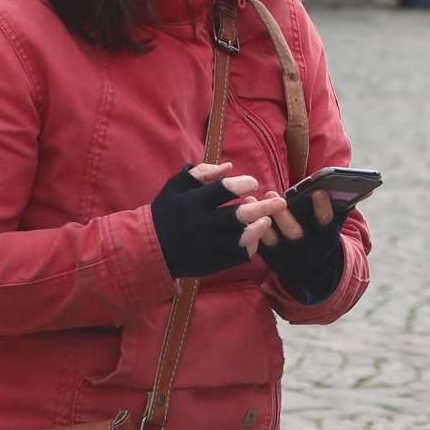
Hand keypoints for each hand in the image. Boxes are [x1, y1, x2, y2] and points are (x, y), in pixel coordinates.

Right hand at [148, 162, 256, 278]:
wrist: (149, 250)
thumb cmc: (166, 212)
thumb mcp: (175, 187)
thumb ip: (201, 174)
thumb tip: (229, 167)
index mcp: (192, 203)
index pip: (223, 190)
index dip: (242, 183)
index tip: (252, 183)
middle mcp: (202, 225)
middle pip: (238, 217)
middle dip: (262, 208)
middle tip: (280, 202)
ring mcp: (208, 246)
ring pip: (241, 239)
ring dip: (258, 229)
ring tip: (267, 220)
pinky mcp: (211, 263)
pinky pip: (237, 257)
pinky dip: (250, 247)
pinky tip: (255, 237)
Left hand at [241, 188, 344, 300]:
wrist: (312, 269)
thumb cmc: (322, 234)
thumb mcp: (335, 223)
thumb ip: (346, 204)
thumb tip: (369, 187)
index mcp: (326, 238)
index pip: (326, 223)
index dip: (323, 208)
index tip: (318, 191)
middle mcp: (307, 249)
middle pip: (295, 234)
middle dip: (285, 216)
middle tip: (275, 196)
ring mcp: (287, 256)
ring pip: (273, 240)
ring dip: (262, 220)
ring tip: (254, 200)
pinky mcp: (270, 258)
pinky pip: (258, 244)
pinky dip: (250, 227)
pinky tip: (245, 207)